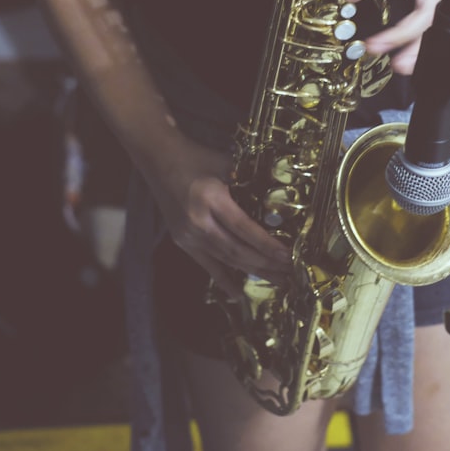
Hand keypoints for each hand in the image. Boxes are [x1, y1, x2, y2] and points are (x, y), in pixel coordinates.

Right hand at [144, 138, 291, 296]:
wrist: (158, 158)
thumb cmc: (196, 156)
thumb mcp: (226, 164)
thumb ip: (250, 182)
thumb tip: (279, 202)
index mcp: (211, 199)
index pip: (244, 228)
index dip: (267, 246)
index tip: (289, 256)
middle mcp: (197, 221)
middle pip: (237, 250)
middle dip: (266, 265)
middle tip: (291, 275)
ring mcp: (187, 234)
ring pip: (225, 260)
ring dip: (253, 272)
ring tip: (277, 282)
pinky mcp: (182, 241)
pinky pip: (207, 265)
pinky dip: (223, 279)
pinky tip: (237, 294)